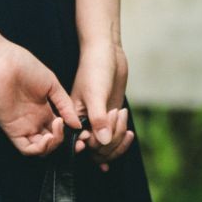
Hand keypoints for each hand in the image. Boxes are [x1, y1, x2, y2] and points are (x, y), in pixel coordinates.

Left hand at [0, 36, 85, 155]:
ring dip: (53, 146)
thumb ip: (65, 105)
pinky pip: (26, 149)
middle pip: (52, 143)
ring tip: (58, 130)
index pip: (59, 131)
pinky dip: (39, 149)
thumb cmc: (25, 67)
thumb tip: (77, 124)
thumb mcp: (52, 85)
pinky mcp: (11, 129)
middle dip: (65, 144)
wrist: (3, 62)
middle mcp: (34, 121)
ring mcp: (23, 126)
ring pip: (40, 149)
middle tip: (77, 140)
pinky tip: (47, 137)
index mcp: (43, 111)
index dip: (71, 136)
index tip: (83, 135)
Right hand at [70, 41, 133, 172]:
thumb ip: (98, 119)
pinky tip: (128, 134)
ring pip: (107, 145)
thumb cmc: (95, 69)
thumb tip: (103, 142)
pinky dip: (122, 137)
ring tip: (120, 113)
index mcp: (73, 117)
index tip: (100, 135)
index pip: (81, 144)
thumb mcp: (96, 94)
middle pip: (96, 148)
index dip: (92, 145)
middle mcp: (84, 122)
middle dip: (110, 138)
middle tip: (114, 114)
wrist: (107, 53)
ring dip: (118, 136)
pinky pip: (114, 137)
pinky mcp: (110, 117)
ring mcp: (98, 121)